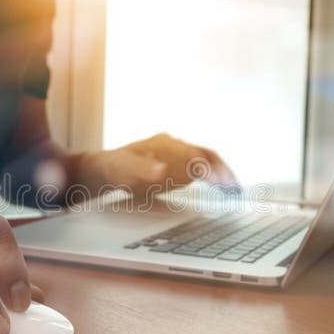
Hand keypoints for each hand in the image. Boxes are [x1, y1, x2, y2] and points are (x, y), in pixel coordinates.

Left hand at [77, 133, 236, 197]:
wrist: (96, 169)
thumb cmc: (110, 171)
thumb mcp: (123, 172)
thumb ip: (142, 171)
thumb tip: (162, 171)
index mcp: (164, 145)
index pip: (196, 157)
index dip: (213, 171)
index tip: (226, 185)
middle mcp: (171, 144)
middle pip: (204, 155)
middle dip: (222, 171)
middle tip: (236, 189)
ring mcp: (171, 150)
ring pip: (202, 158)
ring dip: (218, 172)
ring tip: (231, 188)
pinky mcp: (170, 160)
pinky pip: (195, 163)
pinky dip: (208, 173)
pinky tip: (211, 184)